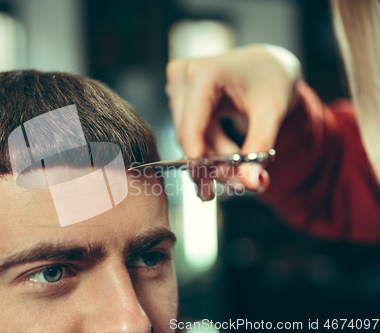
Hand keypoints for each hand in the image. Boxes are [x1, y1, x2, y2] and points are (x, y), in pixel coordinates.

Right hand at [165, 44, 301, 199]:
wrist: (270, 64)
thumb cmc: (272, 79)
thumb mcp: (272, 114)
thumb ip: (260, 149)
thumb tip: (252, 182)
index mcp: (202, 73)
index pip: (190, 130)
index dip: (199, 163)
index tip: (211, 191)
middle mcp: (183, 75)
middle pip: (188, 136)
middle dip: (212, 164)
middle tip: (237, 185)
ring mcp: (178, 83)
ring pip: (189, 137)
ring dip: (213, 157)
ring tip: (241, 166)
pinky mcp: (179, 93)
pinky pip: (191, 131)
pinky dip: (210, 146)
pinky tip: (229, 151)